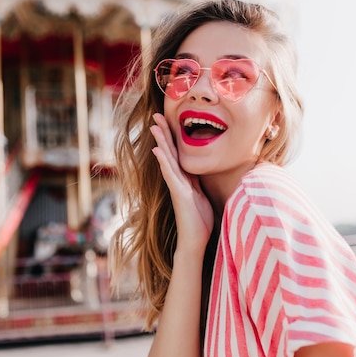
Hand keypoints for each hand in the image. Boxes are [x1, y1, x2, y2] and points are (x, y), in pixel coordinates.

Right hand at [150, 113, 213, 252]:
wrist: (195, 241)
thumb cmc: (199, 222)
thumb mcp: (201, 196)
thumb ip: (197, 183)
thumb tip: (199, 173)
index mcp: (184, 179)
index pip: (177, 154)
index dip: (172, 137)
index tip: (167, 121)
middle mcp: (178, 180)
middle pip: (170, 151)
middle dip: (164, 133)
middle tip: (156, 115)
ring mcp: (177, 186)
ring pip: (168, 159)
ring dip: (161, 141)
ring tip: (154, 126)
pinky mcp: (179, 194)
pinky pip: (170, 174)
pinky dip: (164, 161)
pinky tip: (158, 149)